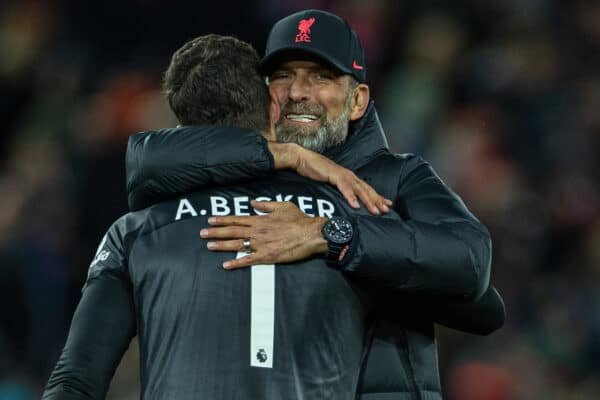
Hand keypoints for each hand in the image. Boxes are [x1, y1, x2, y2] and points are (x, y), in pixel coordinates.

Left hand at [200, 201, 327, 268]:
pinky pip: (248, 260)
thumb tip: (253, 203)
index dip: (222, 220)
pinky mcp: (267, 256)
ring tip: (208, 246)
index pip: (237, 219)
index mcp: (260, 219)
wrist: (311, 234)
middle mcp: (257, 231)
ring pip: (236, 244)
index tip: (210, 220)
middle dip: (215, 232)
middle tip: (202, 234)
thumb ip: (266, 205)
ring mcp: (261, 244)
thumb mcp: (283, 206)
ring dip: (221, 245)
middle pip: (232, 231)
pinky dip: (236, 263)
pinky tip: (225, 265)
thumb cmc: (299, 219)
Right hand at [269, 142, 391, 214]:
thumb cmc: (315, 170)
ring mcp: (342, 175)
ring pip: (359, 189)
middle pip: (366, 189)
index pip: (366, 188)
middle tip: (386, 210)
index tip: (386, 205)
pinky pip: (344, 188)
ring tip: (375, 210)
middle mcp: (348, 175)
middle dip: (377, 200)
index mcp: (349, 177)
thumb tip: (345, 199)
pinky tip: (355, 205)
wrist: (302, 159)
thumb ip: (338, 188)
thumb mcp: (330, 181)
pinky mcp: (334, 175)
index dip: (377, 197)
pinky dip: (351, 197)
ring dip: (368, 201)